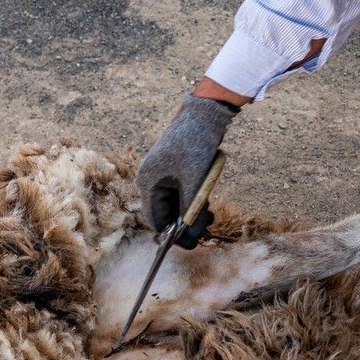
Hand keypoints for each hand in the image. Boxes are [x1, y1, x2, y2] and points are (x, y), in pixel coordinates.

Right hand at [137, 92, 237, 248]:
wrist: (204, 114)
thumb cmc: (196, 146)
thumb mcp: (194, 183)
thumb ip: (191, 210)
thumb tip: (191, 235)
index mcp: (148, 182)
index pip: (155, 219)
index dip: (171, 235)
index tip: (191, 244)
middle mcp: (151, 179)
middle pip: (166, 212)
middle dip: (185, 223)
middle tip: (206, 229)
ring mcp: (163, 173)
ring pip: (176, 201)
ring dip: (192, 211)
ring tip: (211, 215)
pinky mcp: (175, 168)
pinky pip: (182, 190)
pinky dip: (193, 198)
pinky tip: (206, 200)